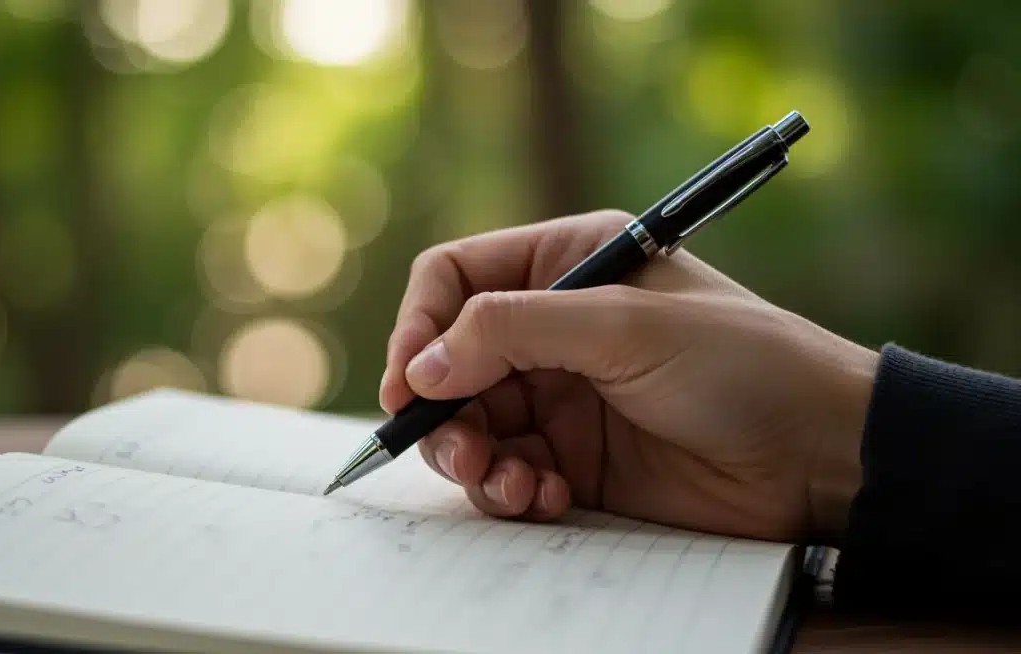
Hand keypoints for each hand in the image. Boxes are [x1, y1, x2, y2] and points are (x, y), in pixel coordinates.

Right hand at [379, 210, 877, 542]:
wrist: (820, 455)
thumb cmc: (743, 364)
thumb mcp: (624, 329)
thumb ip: (513, 332)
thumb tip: (422, 366)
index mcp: (567, 264)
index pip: (455, 280)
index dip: (420, 328)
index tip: (411, 383)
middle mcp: (554, 327)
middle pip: (449, 362)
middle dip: (442, 410)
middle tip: (459, 451)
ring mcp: (562, 395)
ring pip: (469, 425)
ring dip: (472, 459)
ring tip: (506, 482)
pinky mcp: (575, 458)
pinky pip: (507, 473)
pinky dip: (510, 490)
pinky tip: (545, 496)